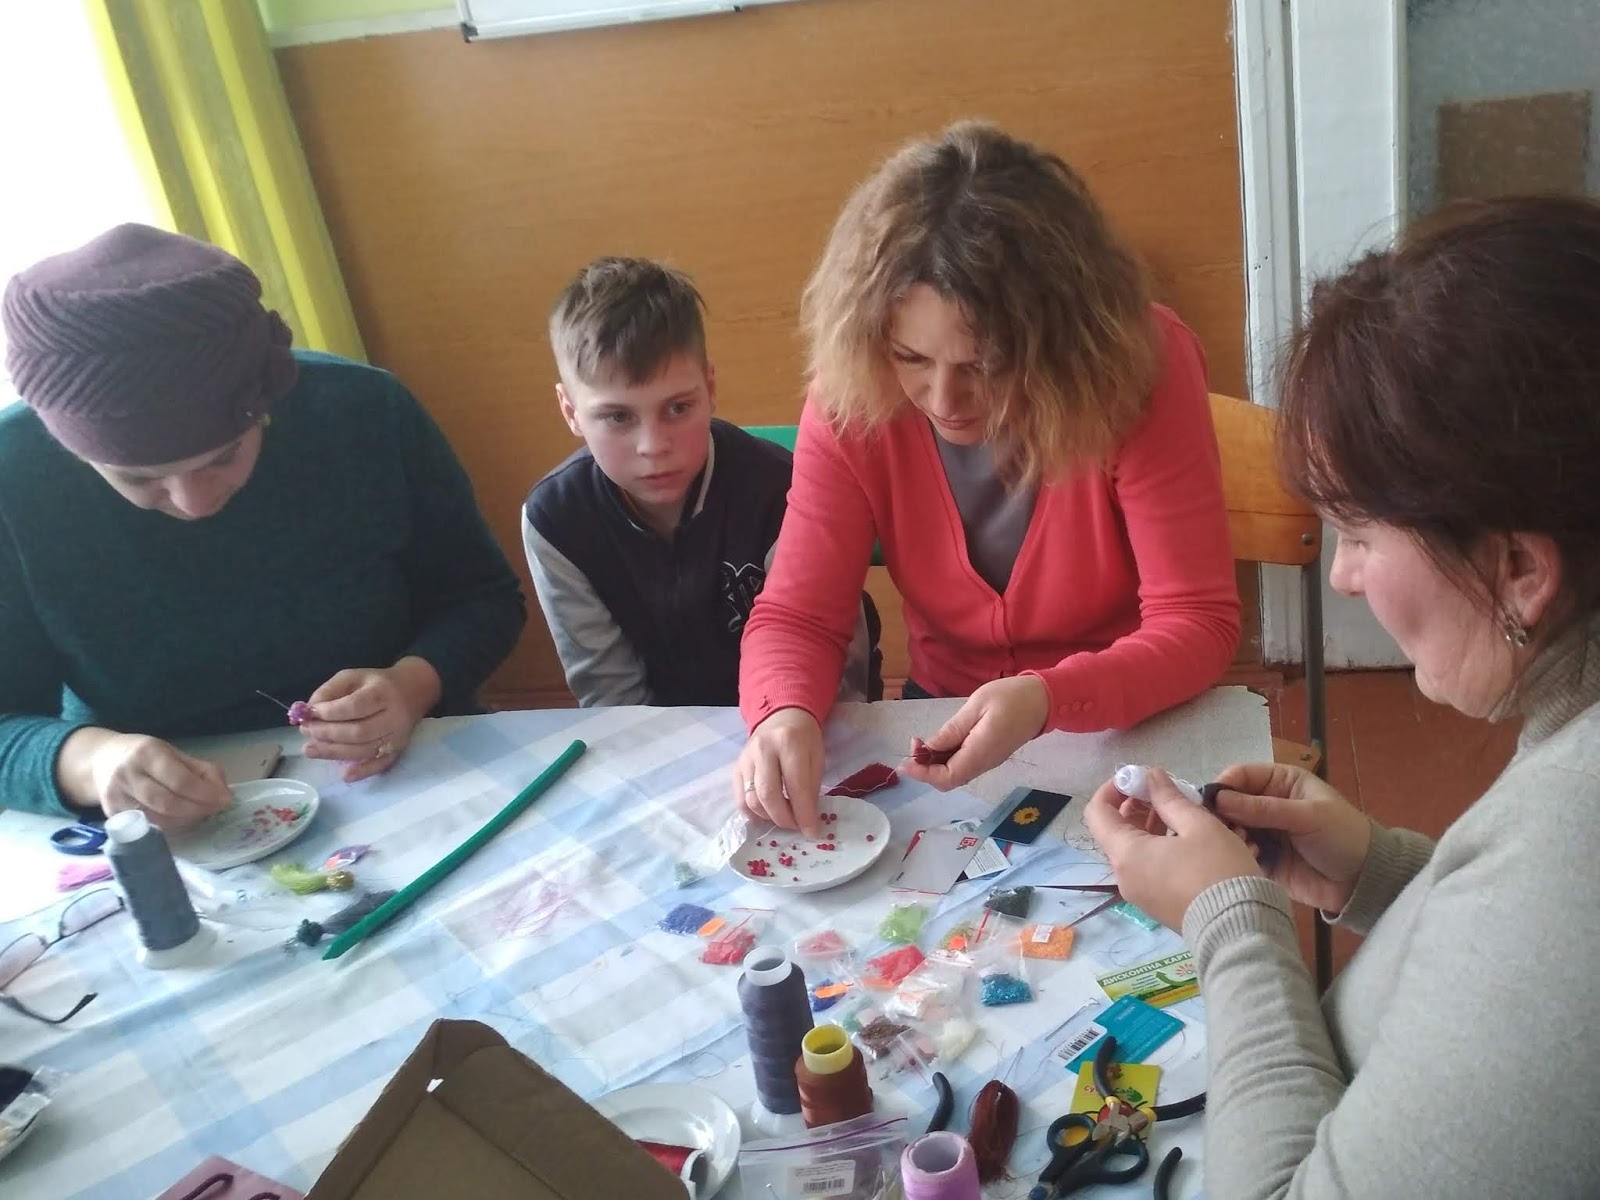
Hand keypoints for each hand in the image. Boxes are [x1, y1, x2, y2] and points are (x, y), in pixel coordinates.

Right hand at [64, 730, 231, 830]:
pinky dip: (169, 827)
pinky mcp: (111, 815)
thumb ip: (202, 771)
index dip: (205, 794)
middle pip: (168, 803)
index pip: (180, 781)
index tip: (225, 799)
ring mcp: (116, 797)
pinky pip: (146, 827)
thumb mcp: (174, 754)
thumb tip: (225, 794)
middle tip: (214, 809)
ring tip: (200, 813)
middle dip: (197, 810)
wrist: (101, 760)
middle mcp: (128, 775)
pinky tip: (180, 820)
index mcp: (147, 754)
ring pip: (157, 819)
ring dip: (185, 821)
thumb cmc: (145, 756)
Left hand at [299, 657, 440, 782]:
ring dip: (334, 752)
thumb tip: (309, 711)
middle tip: (306, 732)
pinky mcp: (398, 750)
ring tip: (310, 749)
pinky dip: (363, 772)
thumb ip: (329, 690)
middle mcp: (394, 716)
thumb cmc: (376, 683)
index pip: (354, 706)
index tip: (310, 714)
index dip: (329, 713)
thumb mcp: (352, 676)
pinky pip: (381, 765)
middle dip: (328, 734)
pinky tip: (344, 775)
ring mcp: (397, 736)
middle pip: (359, 732)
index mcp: (382, 692)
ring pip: (365, 750)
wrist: (414, 690)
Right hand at [731, 707, 823, 837]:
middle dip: (784, 818)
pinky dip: (753, 813)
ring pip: (751, 800)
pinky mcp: (736, 767)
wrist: (782, 716)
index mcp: (789, 743)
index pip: (795, 786)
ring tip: (784, 817)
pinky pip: (740, 798)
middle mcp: (763, 749)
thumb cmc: (804, 739)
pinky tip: (767, 814)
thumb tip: (807, 821)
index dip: (804, 814)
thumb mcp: (817, 757)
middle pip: (768, 795)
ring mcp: (745, 758)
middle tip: (796, 826)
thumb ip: (811, 787)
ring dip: (769, 817)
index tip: (812, 832)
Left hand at [898, 675, 1049, 789]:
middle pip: (949, 780)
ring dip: (934, 763)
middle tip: (914, 744)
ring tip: (922, 742)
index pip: (947, 778)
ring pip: (955, 773)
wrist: (1044, 699)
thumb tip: (929, 748)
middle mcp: (984, 763)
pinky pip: (963, 764)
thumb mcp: (977, 705)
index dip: (923, 775)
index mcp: (980, 752)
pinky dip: (945, 758)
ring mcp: (987, 761)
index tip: (905, 762)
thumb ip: (953, 729)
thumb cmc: (1011, 697)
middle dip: (925, 768)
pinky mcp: (989, 755)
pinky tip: (939, 742)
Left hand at [1084, 768, 1261, 928]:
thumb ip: (1170, 798)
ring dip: (1152, 825)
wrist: (1240, 930)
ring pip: (1135, 849)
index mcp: (1126, 854)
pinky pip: (1148, 867)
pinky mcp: (1157, 904)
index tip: (1137, 777)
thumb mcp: (1199, 826)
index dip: (1112, 789)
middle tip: (1165, 791)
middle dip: (1136, 805)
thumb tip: (1151, 775)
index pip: (1098, 812)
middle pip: (1116, 831)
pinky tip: (1188, 836)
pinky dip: (1160, 846)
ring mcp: (1140, 894)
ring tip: (1182, 810)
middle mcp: (1124, 876)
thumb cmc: (1218, 871)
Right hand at [1208, 762, 1371, 913]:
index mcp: (1280, 782)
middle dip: (1223, 814)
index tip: (1211, 803)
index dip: (1223, 786)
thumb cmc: (1342, 836)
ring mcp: (1263, 832)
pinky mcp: (1262, 859)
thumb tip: (1218, 799)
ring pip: (1230, 828)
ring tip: (1242, 844)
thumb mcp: (1307, 816)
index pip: (1240, 775)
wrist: (1363, 881)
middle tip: (1227, 829)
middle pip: (1229, 802)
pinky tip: (1248, 859)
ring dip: (1230, 835)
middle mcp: (1267, 804)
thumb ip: (1263, 808)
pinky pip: (1239, 852)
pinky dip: (1238, 854)